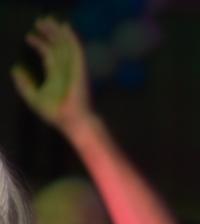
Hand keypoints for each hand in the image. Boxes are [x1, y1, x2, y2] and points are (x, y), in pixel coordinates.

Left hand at [10, 17, 92, 134]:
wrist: (71, 121)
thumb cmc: (56, 113)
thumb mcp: (33, 97)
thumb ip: (24, 84)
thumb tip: (15, 69)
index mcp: (56, 75)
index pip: (48, 55)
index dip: (39, 44)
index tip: (29, 37)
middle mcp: (65, 69)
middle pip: (58, 47)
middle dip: (50, 33)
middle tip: (40, 22)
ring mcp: (73, 68)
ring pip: (67, 45)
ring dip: (59, 32)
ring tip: (49, 20)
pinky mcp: (80, 69)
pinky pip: (76, 50)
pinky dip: (72, 38)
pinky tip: (66, 28)